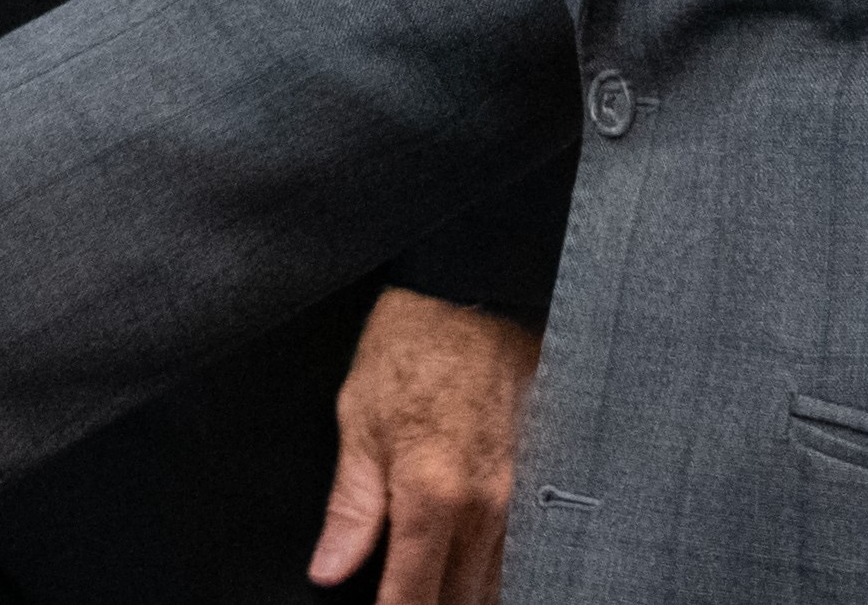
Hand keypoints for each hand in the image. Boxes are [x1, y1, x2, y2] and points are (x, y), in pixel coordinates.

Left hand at [310, 290, 540, 604]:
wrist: (472, 293)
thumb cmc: (410, 347)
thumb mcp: (358, 419)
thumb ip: (350, 508)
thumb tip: (329, 571)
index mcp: (432, 495)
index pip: (413, 595)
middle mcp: (485, 508)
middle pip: (462, 601)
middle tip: (403, 599)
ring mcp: (519, 497)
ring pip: (496, 584)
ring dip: (464, 595)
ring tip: (433, 589)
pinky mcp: (538, 480)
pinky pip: (520, 551)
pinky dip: (496, 572)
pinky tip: (471, 571)